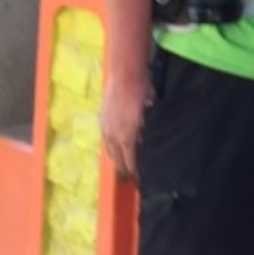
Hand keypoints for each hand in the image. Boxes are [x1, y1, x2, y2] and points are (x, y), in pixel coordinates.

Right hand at [100, 67, 154, 183]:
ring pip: (110, 151)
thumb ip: (149, 132)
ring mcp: (106, 127)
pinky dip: (111, 148)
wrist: (125, 74)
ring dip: (117, 159)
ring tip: (123, 166)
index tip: (142, 179)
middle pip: (119, 160)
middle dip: (125, 169)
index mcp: (127, 137)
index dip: (136, 172)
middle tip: (132, 178)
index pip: (131, 162)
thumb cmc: (143, 92)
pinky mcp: (102, 120)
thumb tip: (150, 145)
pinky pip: (106, 140)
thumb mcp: (151, 114)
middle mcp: (114, 135)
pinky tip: (116, 148)